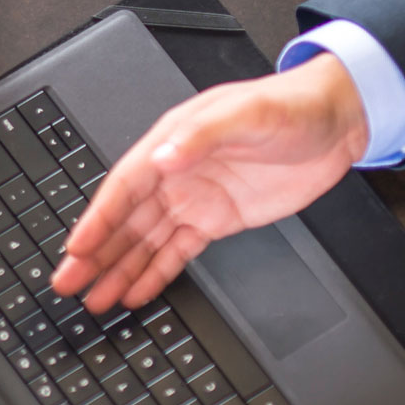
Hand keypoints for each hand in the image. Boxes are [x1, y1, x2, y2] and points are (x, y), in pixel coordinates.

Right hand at [50, 56, 369, 312]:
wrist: (335, 122)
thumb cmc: (291, 106)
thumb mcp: (248, 114)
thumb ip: (203, 135)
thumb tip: (163, 157)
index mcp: (172, 140)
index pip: (125, 186)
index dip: (99, 218)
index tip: (78, 247)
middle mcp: (175, 172)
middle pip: (126, 219)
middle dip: (95, 252)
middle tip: (69, 282)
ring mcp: (194, 198)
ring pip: (145, 241)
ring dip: (118, 269)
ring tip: (94, 298)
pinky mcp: (216, 219)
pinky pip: (177, 251)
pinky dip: (154, 272)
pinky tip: (135, 291)